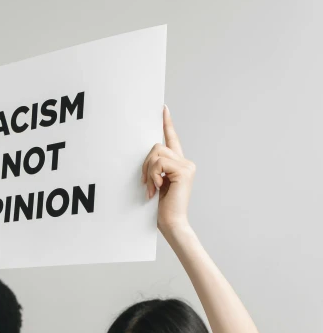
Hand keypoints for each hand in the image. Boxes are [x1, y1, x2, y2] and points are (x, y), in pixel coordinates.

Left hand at [142, 106, 195, 232]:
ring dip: (148, 172)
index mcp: (178, 165)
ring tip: (152, 188)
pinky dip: (153, 175)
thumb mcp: (155, 182)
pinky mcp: (184, 170)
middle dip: (145, 165)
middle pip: (156, 146)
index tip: (163, 108)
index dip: (167, 123)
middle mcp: (186, 162)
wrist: (171, 223)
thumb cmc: (161, 208)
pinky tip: (157, 188)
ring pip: (156, 153)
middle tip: (146, 184)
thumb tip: (147, 155)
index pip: (172, 139)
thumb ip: (154, 167)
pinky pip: (159, 163)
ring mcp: (187, 166)